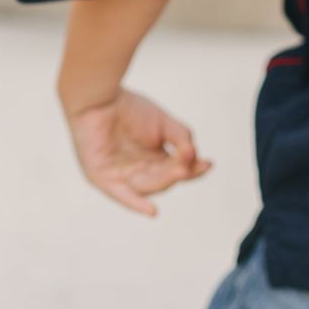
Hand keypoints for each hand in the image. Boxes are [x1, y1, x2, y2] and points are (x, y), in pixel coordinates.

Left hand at [64, 87, 211, 216]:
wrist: (99, 97)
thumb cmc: (129, 108)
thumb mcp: (163, 123)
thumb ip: (181, 138)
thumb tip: (194, 155)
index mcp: (154, 159)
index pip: (177, 169)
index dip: (192, 168)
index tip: (208, 163)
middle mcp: (138, 171)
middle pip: (164, 178)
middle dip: (180, 173)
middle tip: (192, 165)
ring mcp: (121, 176)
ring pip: (149, 185)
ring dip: (166, 181)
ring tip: (180, 171)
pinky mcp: (103, 178)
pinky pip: (122, 195)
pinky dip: (136, 204)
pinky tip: (152, 211)